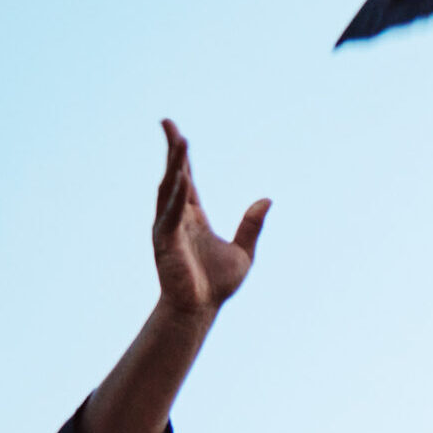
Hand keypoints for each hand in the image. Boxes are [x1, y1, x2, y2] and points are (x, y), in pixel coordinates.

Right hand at [150, 119, 269, 317]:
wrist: (201, 309)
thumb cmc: (217, 284)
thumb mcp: (244, 251)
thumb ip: (252, 225)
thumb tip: (266, 199)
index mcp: (193, 217)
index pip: (187, 179)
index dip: (182, 157)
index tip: (176, 133)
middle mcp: (178, 217)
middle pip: (174, 176)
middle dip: (172, 150)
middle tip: (167, 123)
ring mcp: (169, 227)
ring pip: (169, 189)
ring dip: (174, 165)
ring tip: (179, 140)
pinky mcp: (165, 241)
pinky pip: (170, 213)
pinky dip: (175, 196)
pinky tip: (180, 178)